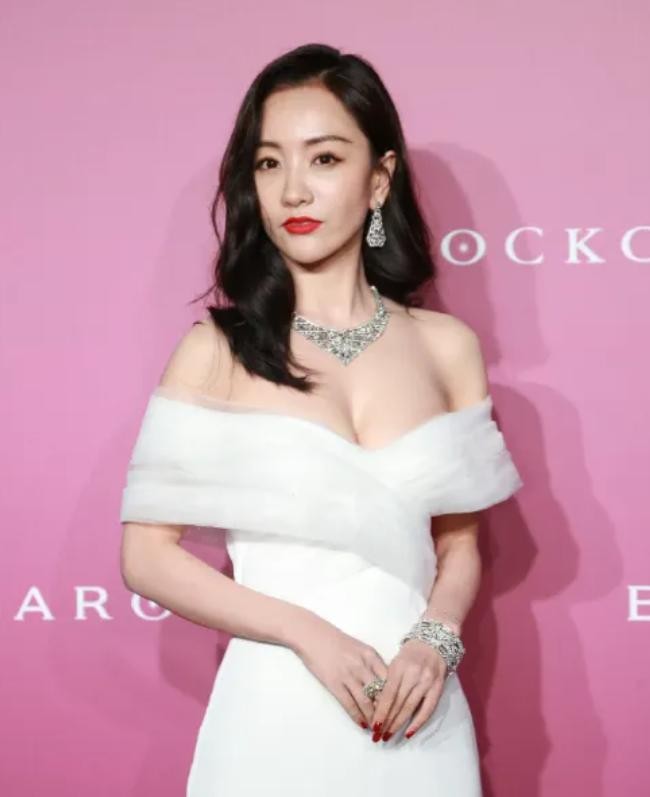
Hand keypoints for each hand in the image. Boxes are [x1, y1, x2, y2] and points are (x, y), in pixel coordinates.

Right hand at [292, 614, 388, 728]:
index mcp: (371, 655)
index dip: (396, 697)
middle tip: (391, 725)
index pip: (390, 680)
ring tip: (377, 729)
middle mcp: (362, 665)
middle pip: (380, 693)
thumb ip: (372, 664)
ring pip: (366, 702)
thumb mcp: (360, 648)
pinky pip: (349, 704)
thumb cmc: (336, 641)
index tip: (400, 710)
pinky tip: (362, 724)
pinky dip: (357, 717)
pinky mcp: (334, 683)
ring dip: (373, 718)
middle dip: (387, 712)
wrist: (312, 635)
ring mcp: (348, 675)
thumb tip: (384, 686)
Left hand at [370, 639, 446, 740]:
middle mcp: (413, 674)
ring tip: (389, 735)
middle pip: (398, 702)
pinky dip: (418, 723)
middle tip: (378, 736)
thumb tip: (377, 705)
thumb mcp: (395, 663)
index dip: (381, 711)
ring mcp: (426, 681)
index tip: (373, 726)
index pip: (388, 694)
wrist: (433, 642)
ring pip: (410, 707)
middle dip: (387, 721)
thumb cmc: (410, 655)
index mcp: (399, 667)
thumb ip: (388, 682)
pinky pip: (428, 709)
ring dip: (399, 724)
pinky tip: (408, 733)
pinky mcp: (438, 687)